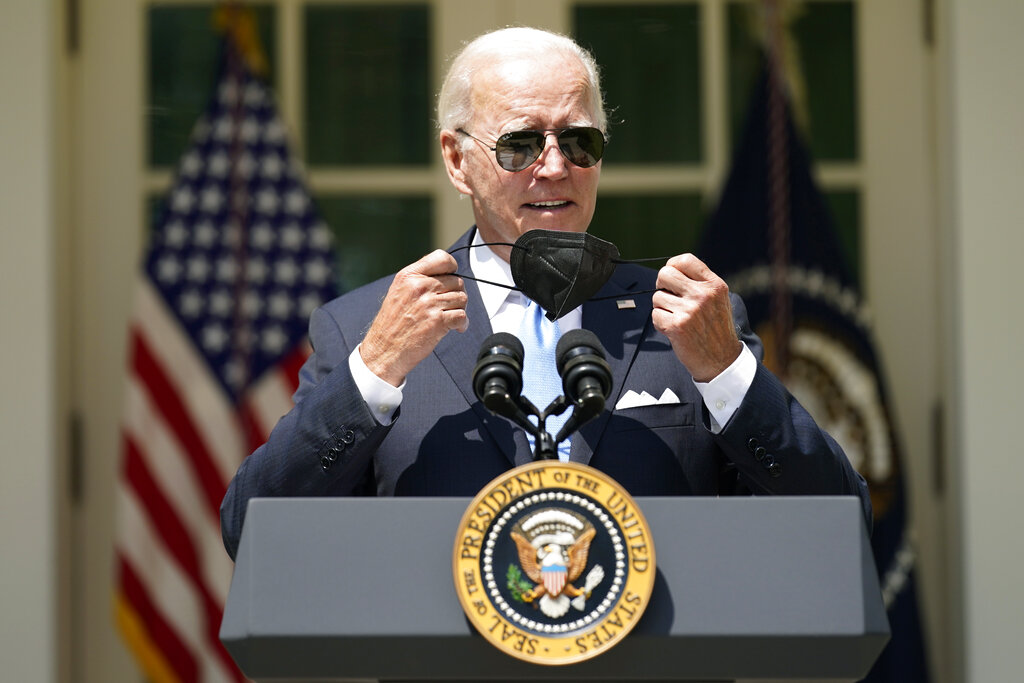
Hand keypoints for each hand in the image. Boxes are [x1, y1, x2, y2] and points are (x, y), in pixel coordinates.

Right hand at [359, 250, 468, 385]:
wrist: (384, 350)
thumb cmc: (391, 324)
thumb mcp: (398, 292)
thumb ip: (419, 280)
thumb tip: (445, 276)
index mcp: (408, 276)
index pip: (441, 258)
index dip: (452, 267)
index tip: (451, 277)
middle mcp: (419, 286)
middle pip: (456, 281)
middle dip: (457, 294)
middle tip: (449, 306)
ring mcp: (429, 303)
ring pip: (462, 298)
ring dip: (460, 309)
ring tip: (450, 318)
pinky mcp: (437, 321)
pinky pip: (462, 316)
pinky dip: (462, 324)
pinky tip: (455, 328)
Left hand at [651, 254, 741, 381]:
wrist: (722, 360)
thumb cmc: (716, 329)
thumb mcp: (718, 299)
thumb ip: (699, 283)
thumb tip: (670, 270)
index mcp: (714, 285)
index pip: (685, 260)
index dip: (672, 266)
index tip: (672, 278)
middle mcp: (703, 295)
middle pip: (664, 274)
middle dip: (662, 285)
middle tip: (669, 297)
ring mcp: (690, 310)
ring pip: (657, 296)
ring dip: (662, 307)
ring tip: (677, 318)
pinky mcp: (677, 326)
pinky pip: (655, 315)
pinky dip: (660, 323)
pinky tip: (674, 329)